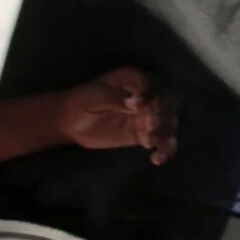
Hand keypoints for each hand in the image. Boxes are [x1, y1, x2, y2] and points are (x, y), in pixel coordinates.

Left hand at [60, 68, 177, 163]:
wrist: (70, 122)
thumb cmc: (80, 102)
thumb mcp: (94, 96)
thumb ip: (116, 98)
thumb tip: (138, 103)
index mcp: (134, 80)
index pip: (152, 86)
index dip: (151, 97)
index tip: (140, 107)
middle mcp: (147, 97)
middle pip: (169, 104)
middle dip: (162, 116)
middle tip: (147, 126)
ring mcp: (147, 117)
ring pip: (169, 123)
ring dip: (164, 134)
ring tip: (147, 143)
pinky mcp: (144, 135)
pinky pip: (163, 142)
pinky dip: (165, 150)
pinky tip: (156, 159)